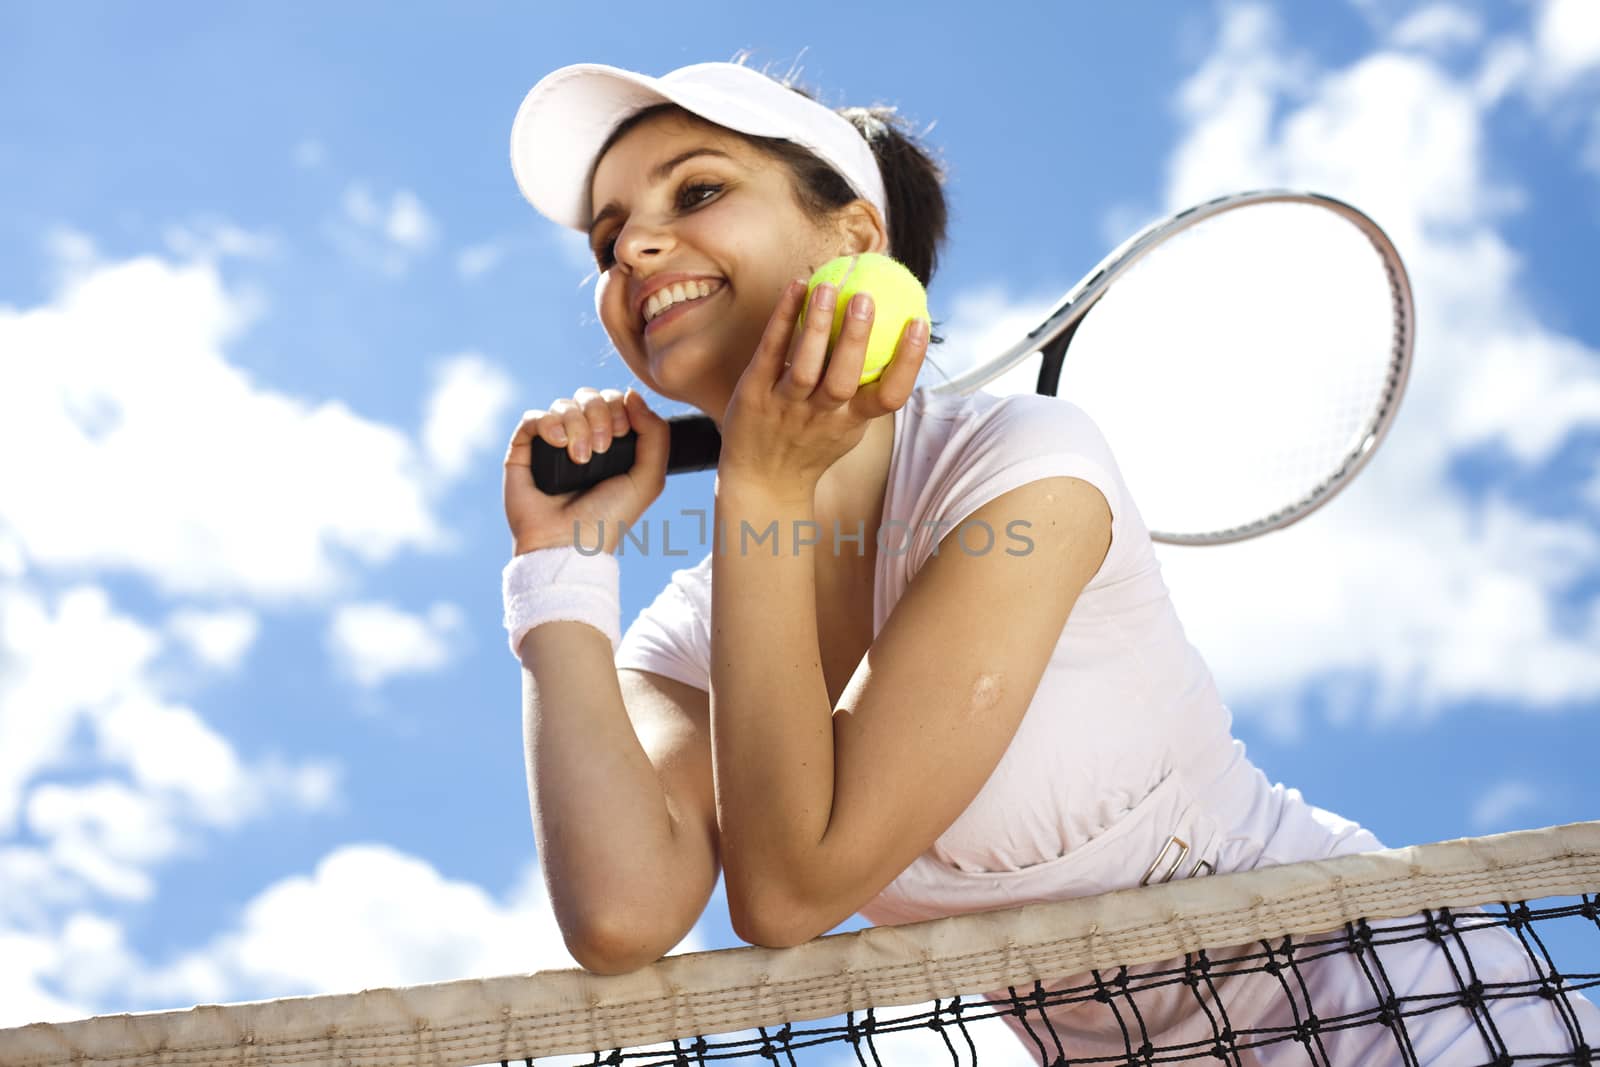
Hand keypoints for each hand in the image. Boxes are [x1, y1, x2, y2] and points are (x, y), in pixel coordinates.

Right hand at [502, 386, 669, 554]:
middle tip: (601, 448)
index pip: (613, 401)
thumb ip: (656, 434)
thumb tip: (632, 395)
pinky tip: (558, 443)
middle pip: (588, 397)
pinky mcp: (523, 450)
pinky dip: (549, 423)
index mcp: (610, 443)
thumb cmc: (609, 518)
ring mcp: (551, 444)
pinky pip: (534, 417)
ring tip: (580, 458)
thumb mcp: (648, 479)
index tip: (621, 433)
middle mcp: (580, 439)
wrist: (570, 543)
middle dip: (599, 414)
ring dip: (576, 424)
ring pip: (562, 404)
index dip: (618, 406)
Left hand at [717, 279, 928, 496]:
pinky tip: (796, 286)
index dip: (908, 362)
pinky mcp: (754, 394)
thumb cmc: (812, 442)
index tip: (919, 321)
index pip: (889, 397)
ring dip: (816, 325)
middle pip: (843, 380)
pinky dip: (783, 319)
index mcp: (851, 422)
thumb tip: (898, 336)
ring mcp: (785, 406)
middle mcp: (820, 416)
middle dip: (856, 339)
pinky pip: (770, 353)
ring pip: (804, 366)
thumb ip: (868, 391)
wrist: (760, 481)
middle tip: (866, 298)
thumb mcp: (847, 427)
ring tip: (827, 286)